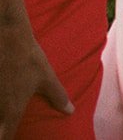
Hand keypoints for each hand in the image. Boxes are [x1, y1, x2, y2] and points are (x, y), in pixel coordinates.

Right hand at [0, 19, 72, 134]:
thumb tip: (70, 111)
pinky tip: (1, 89)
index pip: (6, 137)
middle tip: (7, 125)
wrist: (7, 37)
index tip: (12, 137)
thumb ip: (58, 97)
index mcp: (11, 111)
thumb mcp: (47, 78)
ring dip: (0, 112)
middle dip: (2, 130)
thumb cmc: (28, 59)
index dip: (8, 139)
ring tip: (5, 109)